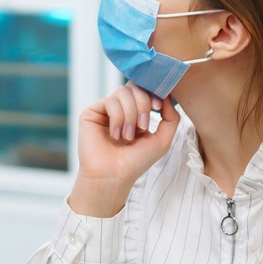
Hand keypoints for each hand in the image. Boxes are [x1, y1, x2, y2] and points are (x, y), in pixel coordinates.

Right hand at [69, 86, 176, 217]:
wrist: (113, 176)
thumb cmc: (136, 162)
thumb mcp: (162, 140)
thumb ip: (171, 117)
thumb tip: (168, 95)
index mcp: (135, 113)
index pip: (144, 90)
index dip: (153, 93)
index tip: (158, 107)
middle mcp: (120, 109)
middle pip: (135, 87)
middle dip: (143, 105)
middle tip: (143, 127)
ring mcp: (105, 110)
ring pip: (122, 92)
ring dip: (130, 115)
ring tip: (127, 136)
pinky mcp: (91, 113)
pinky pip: (109, 101)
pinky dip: (117, 118)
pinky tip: (115, 135)